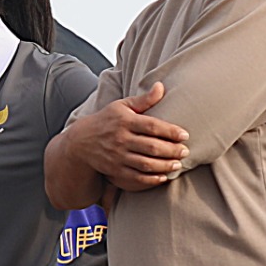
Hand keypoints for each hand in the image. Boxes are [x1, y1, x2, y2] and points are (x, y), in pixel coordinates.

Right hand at [68, 82, 188, 191]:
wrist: (80, 142)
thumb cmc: (106, 121)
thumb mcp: (121, 106)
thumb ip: (143, 99)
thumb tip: (161, 86)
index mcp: (124, 120)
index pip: (151, 126)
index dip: (170, 131)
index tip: (185, 135)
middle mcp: (120, 139)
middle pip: (151, 146)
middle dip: (172, 150)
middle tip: (185, 152)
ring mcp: (117, 156)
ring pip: (146, 163)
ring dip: (165, 165)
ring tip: (177, 164)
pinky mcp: (115, 170)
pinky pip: (136, 177)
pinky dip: (151, 179)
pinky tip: (163, 177)